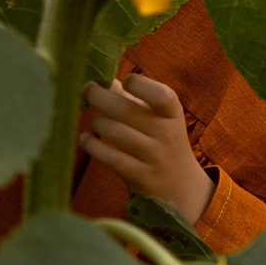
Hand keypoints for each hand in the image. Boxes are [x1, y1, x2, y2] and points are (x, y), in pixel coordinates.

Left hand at [79, 75, 212, 225]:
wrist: (180, 185)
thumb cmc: (161, 141)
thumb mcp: (157, 118)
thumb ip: (133, 98)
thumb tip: (104, 79)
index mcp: (172, 113)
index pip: (161, 95)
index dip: (139, 85)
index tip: (125, 81)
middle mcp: (167, 133)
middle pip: (126, 110)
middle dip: (99, 96)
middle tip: (87, 90)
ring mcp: (155, 156)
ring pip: (115, 132)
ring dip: (97, 122)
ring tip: (94, 122)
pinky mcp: (141, 176)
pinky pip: (110, 158)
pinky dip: (92, 146)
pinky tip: (85, 139)